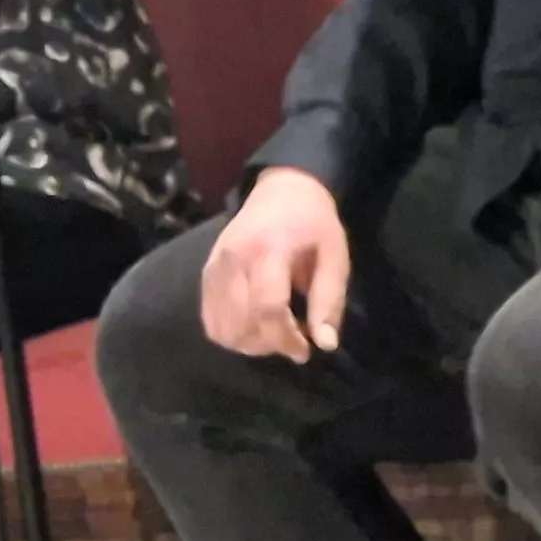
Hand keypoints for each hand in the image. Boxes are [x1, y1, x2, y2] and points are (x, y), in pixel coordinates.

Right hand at [200, 168, 350, 362]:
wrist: (282, 189)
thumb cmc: (313, 223)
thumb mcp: (334, 255)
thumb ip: (329, 298)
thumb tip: (325, 344)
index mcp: (269, 249)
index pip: (268, 308)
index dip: (286, 339)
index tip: (305, 351)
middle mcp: (234, 258)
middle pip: (242, 324)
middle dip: (270, 345)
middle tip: (293, 341)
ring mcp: (215, 266)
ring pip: (222, 328)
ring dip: (249, 344)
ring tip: (273, 334)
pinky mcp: (206, 273)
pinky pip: (210, 320)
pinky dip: (231, 334)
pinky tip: (253, 327)